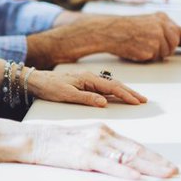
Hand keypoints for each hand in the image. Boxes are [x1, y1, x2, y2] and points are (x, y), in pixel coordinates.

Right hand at [22, 122, 177, 178]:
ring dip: (150, 167)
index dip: (156, 157)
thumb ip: (104, 151)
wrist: (32, 140)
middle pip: (137, 150)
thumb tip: (125, 167)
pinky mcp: (82, 156)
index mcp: (105, 132)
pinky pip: (108, 165)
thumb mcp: (85, 142)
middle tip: (177, 172)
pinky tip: (138, 178)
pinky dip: (125, 172)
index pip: (136, 146)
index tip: (171, 167)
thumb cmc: (57, 145)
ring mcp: (93, 145)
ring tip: (167, 175)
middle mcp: (103, 135)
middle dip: (159, 163)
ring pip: (128, 157)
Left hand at [28, 69, 147, 107]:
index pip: (112, 87)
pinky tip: (117, 96)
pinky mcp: (84, 83)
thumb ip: (86, 99)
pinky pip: (103, 87)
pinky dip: (114, 92)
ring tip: (136, 98)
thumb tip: (105, 102)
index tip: (138, 102)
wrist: (35, 80)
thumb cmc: (49, 87)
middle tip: (144, 100)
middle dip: (130, 92)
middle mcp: (90, 77)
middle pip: (115, 84)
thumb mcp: (66, 95)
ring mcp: (87, 80)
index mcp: (88, 79)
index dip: (127, 95)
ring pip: (110, 85)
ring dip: (124, 91)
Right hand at [79, 14, 180, 61]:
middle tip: (149, 46)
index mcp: (162, 18)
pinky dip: (146, 57)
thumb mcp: (147, 23)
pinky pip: (154, 58)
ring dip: (155, 53)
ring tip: (140, 45)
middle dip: (166, 49)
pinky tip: (136, 49)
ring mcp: (158, 37)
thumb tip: (177, 43)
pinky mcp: (151, 47)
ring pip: (166, 53)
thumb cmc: (125, 29)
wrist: (109, 31)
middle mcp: (163, 26)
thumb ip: (163, 30)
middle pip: (175, 45)